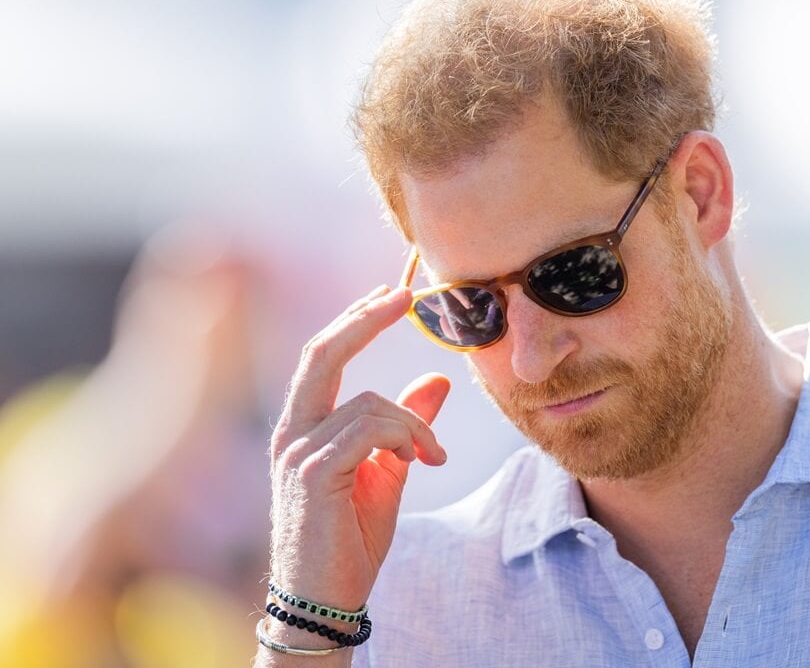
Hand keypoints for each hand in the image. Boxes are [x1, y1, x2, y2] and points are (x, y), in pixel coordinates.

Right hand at [267, 285, 449, 620]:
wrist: (326, 600)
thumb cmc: (349, 539)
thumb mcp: (388, 470)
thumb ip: (406, 425)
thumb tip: (435, 381)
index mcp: (303, 428)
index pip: (323, 357)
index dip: (354, 320)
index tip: (390, 293)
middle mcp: (292, 433)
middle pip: (323, 354)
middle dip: (365, 319)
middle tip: (404, 294)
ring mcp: (297, 453)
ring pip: (370, 403)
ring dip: (414, 425)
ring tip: (429, 456)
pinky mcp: (314, 474)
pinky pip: (370, 430)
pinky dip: (405, 438)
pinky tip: (418, 462)